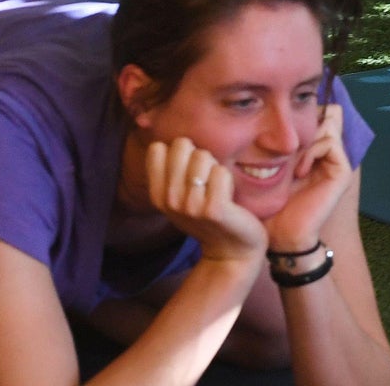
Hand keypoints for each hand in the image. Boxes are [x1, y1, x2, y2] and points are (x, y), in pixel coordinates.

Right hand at [146, 136, 265, 265]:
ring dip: (216, 168)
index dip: (180, 152)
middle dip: (200, 156)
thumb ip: (172, 169)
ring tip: (217, 190)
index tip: (189, 173)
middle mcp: (169, 200)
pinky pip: (221, 172)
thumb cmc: (209, 212)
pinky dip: (228, 180)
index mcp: (157, 194)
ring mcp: (190, 206)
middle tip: (207, 181)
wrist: (232, 249)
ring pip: (204, 156)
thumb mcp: (181, 194)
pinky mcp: (213, 210)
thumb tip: (167, 140)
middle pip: (182, 146)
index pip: (158, 149)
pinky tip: (228, 198)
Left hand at [263, 103, 351, 254]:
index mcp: (313, 152)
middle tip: (285, 146)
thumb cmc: (270, 207)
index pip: (317, 115)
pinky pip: (329, 143)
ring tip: (291, 163)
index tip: (279, 134)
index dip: (300, 116)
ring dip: (305, 140)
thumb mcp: (266, 172)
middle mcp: (328, 154)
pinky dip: (311, 152)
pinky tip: (298, 172)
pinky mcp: (341, 171)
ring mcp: (337, 162)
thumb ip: (272, 149)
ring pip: (327, 125)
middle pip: (325, 114)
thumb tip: (265, 124)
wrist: (282, 237)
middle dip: (303, 124)